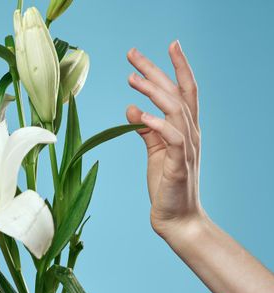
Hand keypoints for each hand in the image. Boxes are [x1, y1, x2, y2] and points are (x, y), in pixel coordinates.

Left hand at [125, 40, 204, 240]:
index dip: (177, 67)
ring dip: (154, 92)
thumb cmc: (166, 185)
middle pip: (177, 94)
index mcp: (184, 129)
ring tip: (131, 78)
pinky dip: (158, 124)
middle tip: (132, 53)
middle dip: (157, 70)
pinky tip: (140, 114)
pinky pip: (173, 138)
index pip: (184, 91)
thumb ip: (145, 130)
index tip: (168, 45)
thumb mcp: (154, 152)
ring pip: (176, 110)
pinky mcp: (179, 165)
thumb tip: (132, 107)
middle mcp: (190, 134)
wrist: (176, 219)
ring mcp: (187, 149)